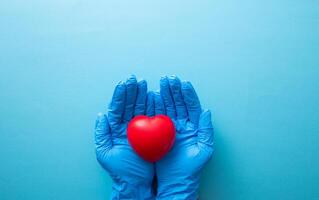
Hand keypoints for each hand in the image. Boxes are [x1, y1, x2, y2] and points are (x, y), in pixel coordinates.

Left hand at [94, 75, 154, 199]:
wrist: (136, 182)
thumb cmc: (120, 170)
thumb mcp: (105, 153)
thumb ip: (102, 134)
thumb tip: (101, 115)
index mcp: (116, 129)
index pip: (117, 108)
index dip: (120, 95)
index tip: (124, 83)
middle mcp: (127, 126)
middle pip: (129, 104)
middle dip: (132, 90)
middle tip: (135, 79)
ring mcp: (140, 128)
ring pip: (141, 108)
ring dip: (142, 95)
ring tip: (144, 83)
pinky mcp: (151, 133)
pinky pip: (152, 117)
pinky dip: (153, 106)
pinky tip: (154, 96)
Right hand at [154, 75, 213, 198]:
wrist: (176, 181)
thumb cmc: (191, 168)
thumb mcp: (204, 150)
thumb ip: (206, 129)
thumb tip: (206, 111)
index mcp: (193, 126)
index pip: (191, 106)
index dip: (188, 94)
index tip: (183, 83)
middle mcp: (181, 124)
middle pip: (178, 103)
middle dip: (174, 90)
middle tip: (169, 79)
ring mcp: (169, 128)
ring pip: (167, 107)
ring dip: (164, 95)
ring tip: (161, 84)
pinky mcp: (158, 133)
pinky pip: (156, 117)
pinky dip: (154, 107)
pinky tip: (153, 97)